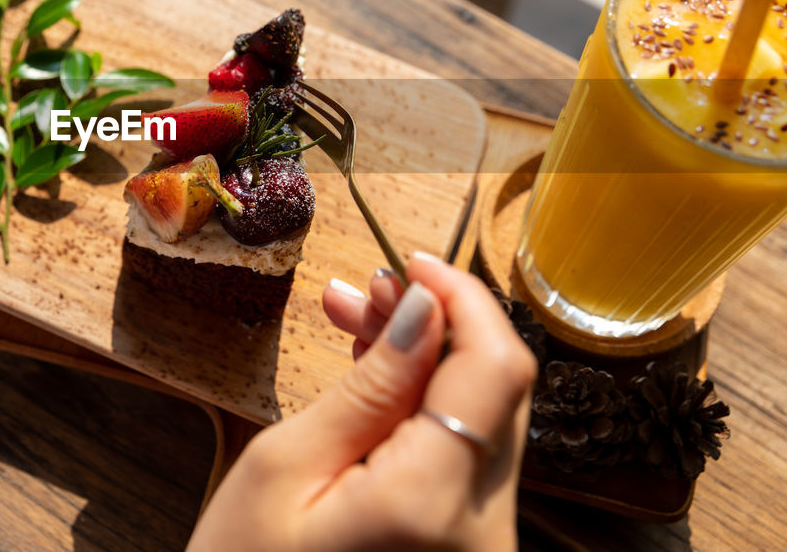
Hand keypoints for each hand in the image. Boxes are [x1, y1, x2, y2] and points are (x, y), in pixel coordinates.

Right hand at [187, 253, 535, 551]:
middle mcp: (485, 531)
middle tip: (364, 289)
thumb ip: (370, 386)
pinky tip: (376, 383)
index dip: (462, 299)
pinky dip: (429, 410)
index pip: (495, 367)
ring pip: (484, 419)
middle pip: (499, 389)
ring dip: (429, 361)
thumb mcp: (286, 469)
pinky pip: (468, 459)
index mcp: (432, 505)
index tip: (411, 263)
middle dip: (439, 323)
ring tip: (355, 323)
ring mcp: (486, 548)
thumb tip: (422, 307)